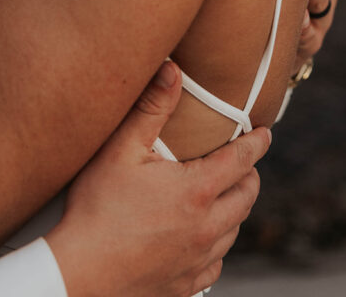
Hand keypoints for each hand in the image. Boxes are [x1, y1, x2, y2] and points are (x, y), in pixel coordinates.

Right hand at [47, 61, 269, 296]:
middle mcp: (207, 227)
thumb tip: (172, 69)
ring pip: (235, 230)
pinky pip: (217, 263)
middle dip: (249, 175)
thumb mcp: (121, 149)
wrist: (80, 273)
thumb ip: (152, 108)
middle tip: (242, 162)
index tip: (265, 133)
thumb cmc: (97, 209)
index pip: (241, 160)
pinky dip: (217, 244)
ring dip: (234, 208)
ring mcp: (198, 259)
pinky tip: (203, 236)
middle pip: (247, 196)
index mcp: (197, 191)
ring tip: (223, 195)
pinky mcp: (185, 285)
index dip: (256, 143)